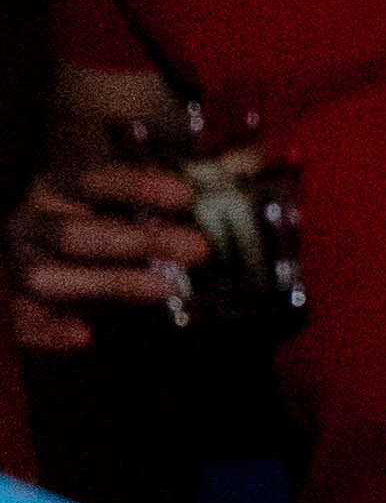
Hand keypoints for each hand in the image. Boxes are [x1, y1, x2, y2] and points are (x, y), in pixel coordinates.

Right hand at [8, 161, 203, 347]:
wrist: (60, 259)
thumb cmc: (105, 223)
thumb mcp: (132, 201)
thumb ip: (176, 194)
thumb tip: (246, 167)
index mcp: (57, 188)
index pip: (90, 180)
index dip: (135, 186)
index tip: (185, 196)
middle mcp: (31, 224)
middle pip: (72, 234)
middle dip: (137, 242)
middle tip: (198, 248)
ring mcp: (20, 265)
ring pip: (48, 277)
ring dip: (113, 283)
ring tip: (173, 287)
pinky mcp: (16, 305)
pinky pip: (21, 322)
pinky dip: (47, 330)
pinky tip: (83, 335)